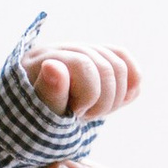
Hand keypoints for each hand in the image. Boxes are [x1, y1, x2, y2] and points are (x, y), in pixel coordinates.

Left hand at [25, 41, 140, 119]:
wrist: (37, 118)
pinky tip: (122, 99)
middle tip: (85, 115)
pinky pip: (123, 57)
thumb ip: (49, 94)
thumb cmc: (37, 119)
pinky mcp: (95, 55)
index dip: (88, 96)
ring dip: (116, 96)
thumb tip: (52, 65)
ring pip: (119, 65)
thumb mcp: (40, 114)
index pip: (84, 65)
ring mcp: (80, 49)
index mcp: (42, 59)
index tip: (74, 113)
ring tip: (94, 110)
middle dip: (103, 101)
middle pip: (106, 67)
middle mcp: (61, 48)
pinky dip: (130, 81)